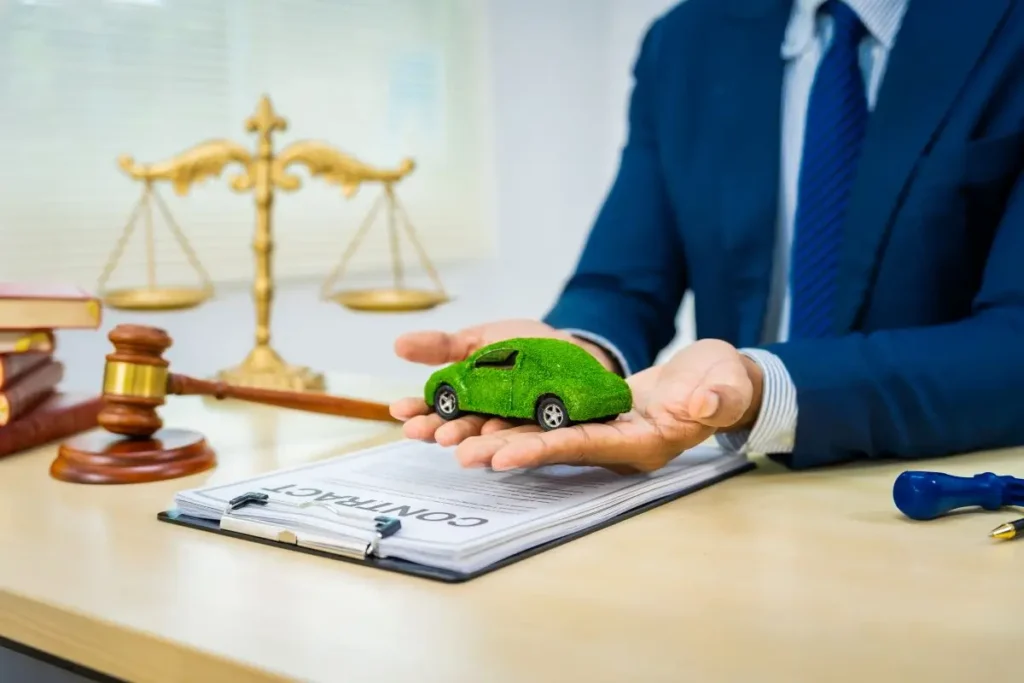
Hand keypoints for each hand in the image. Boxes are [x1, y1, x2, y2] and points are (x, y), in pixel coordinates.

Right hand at [390, 318, 619, 444]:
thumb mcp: (479, 340)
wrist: (575, 347)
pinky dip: (527, 451)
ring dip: (484, 449)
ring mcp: (528, 432)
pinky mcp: (563, 436)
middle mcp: (496, 423)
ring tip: (465, 453)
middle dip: (451, 433)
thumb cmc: (523, 347)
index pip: (442, 412)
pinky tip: (507, 456)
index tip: (401, 413)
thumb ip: (444, 347)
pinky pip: (547, 445)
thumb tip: (398, 344)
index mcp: (473, 402)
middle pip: (470, 431)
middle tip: (437, 436)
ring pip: (504, 443)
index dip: (422, 413)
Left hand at [396, 336, 763, 473]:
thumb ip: (718, 398)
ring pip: (535, 431)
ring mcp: (595, 427)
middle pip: (547, 446)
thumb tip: (705, 404)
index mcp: (639, 444)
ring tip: (448, 434)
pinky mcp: (585, 410)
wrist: (713, 381)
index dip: (543, 452)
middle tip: (456, 452)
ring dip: (494, 432)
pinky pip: (539, 412)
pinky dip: (506, 409)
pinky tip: (470, 405)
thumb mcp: (727, 387)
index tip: (501, 457)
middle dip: (503, 449)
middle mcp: (609, 442)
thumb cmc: (724, 385)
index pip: (584, 448)